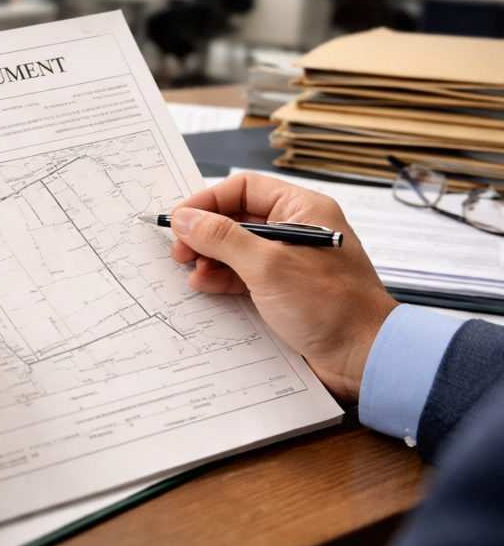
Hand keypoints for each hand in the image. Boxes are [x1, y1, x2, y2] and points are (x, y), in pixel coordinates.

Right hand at [169, 173, 397, 403]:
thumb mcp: (268, 266)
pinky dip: (223, 278)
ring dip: (211, 257)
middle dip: (205, 233)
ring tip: (190, 270)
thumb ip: (222, 239)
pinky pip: (246, 276)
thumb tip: (185, 219)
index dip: (208, 201)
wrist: (365, 357)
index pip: (245, 188)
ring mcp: (291, 262)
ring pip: (239, 249)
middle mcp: (298, 230)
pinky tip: (205, 285)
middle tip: (179, 249)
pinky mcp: (286, 291)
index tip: (180, 219)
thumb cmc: (332, 306)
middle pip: (238, 218)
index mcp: (303, 210)